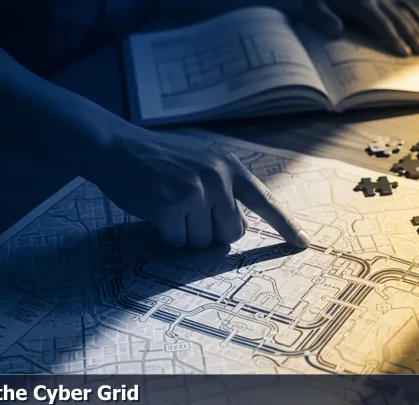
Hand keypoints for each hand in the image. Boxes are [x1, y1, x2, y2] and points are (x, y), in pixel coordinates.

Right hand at [91, 127, 310, 248]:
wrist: (115, 145)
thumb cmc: (158, 159)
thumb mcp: (201, 162)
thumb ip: (224, 187)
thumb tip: (238, 227)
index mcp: (229, 167)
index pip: (265, 201)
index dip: (285, 225)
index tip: (303, 244)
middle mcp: (217, 178)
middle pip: (232, 233)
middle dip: (211, 231)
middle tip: (187, 211)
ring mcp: (194, 192)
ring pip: (203, 241)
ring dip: (185, 233)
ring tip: (168, 205)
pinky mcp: (170, 206)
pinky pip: (177, 241)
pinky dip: (165, 234)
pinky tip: (154, 210)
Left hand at [303, 0, 418, 56]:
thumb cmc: (318, 0)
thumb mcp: (313, 7)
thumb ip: (323, 18)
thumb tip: (337, 31)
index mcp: (361, 2)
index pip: (381, 23)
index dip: (393, 38)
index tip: (404, 53)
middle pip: (397, 18)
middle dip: (410, 36)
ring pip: (405, 10)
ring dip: (417, 27)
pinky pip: (406, 4)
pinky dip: (417, 16)